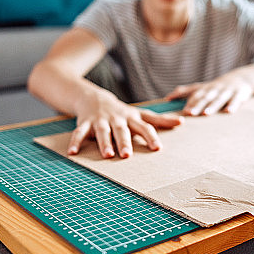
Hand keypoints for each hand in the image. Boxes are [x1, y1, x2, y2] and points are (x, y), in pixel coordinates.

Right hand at [68, 90, 182, 157]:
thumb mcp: (140, 114)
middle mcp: (116, 119)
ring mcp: (100, 121)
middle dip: (125, 142)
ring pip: (102, 132)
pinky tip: (73, 153)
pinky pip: (79, 133)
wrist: (93, 97)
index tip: (157, 148)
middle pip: (122, 131)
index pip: (144, 127)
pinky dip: (75, 142)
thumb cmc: (121, 112)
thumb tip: (181, 122)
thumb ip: (159, 120)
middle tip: (127, 155)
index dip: (150, 137)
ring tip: (107, 155)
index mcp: (131, 119)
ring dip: (104, 143)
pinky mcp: (85, 123)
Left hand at [166, 73, 253, 115]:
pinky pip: (235, 100)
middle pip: (205, 98)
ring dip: (212, 106)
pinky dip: (232, 106)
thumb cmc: (216, 87)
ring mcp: (227, 91)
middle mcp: (215, 89)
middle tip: (190, 113)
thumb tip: (167, 98)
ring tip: (206, 113)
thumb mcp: (200, 87)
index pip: (196, 95)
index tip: (184, 111)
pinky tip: (228, 112)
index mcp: (205, 89)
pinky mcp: (239, 94)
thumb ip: (184, 92)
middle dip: (198, 105)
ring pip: (219, 99)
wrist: (240, 79)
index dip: (190, 103)